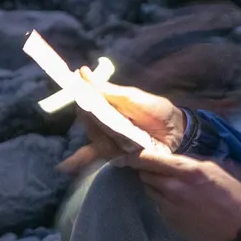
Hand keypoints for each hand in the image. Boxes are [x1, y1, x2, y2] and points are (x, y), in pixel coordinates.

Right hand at [58, 85, 184, 175]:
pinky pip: (93, 157)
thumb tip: (82, 73)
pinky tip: (63, 167)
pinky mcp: (114, 156)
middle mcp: (104, 124)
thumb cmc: (157, 112)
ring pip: (95, 140)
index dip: (82, 100)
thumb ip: (108, 90)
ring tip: (129, 141)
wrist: (177, 133)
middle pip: (89, 124)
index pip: (86, 103)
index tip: (78, 96)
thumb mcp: (133, 98)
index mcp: (108, 106)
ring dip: (106, 140)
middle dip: (98, 124)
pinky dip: (77, 161)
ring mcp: (108, 140)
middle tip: (119, 126)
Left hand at [126, 151, 240, 240]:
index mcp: (188, 170)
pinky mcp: (175, 226)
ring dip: (156, 187)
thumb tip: (182, 157)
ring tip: (171, 184)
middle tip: (157, 167)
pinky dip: (165, 203)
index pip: (148, 158)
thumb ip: (198, 161)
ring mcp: (172, 210)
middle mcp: (173, 189)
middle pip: (145, 175)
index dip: (137, 155)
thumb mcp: (225, 166)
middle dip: (148, 170)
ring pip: (151, 193)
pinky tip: (181, 203)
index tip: (132, 152)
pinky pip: (161, 209)